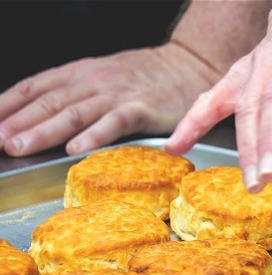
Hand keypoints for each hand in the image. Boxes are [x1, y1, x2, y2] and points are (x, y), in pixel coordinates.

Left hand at [0, 43, 219, 155]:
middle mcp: (93, 81)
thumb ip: (75, 94)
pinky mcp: (141, 109)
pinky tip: (75, 148)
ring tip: (20, 146)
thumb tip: (39, 118)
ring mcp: (116, 94)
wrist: (189, 66)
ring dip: (43, 131)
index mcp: (79, 74)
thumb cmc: (147, 78)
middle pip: (48, 102)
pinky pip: (113, 123)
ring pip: (73, 113)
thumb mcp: (103, 76)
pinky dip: (93, 136)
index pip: (34, 87)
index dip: (7, 105)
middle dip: (17, 122)